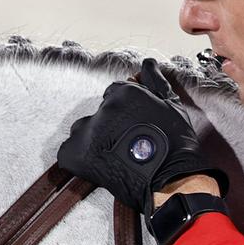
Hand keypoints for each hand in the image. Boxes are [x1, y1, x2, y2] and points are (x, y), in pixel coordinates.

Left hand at [55, 59, 227, 211]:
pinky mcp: (78, 154)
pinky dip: (78, 159)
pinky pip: (68, 153)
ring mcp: (90, 131)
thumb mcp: (171, 105)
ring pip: (82, 131)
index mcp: (125, 93)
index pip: (114, 95)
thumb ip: (155, 82)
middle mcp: (105, 108)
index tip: (131, 127)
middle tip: (125, 145)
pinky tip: (97, 166)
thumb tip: (146, 65)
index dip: (123, 113)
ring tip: (112, 156)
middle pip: (99, 114)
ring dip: (92, 141)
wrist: (171, 180)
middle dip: (108, 126)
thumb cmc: (175, 144)